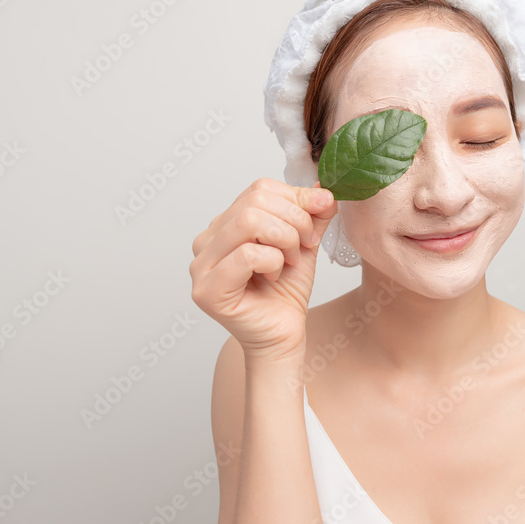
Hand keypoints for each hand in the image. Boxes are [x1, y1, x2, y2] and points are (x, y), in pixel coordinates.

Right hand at [189, 177, 337, 360]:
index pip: (259, 189)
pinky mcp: (207, 290)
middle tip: (306, 245)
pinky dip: (272, 262)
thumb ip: (312, 215)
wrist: (283, 335)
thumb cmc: (287, 292)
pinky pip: (247, 255)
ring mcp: (201, 266)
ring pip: (248, 222)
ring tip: (289, 261)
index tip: (318, 218)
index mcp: (225, 224)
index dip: (295, 198)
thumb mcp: (304, 244)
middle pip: (254, 202)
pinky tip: (274, 277)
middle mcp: (206, 241)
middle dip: (294, 220)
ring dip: (284, 240)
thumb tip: (323, 189)